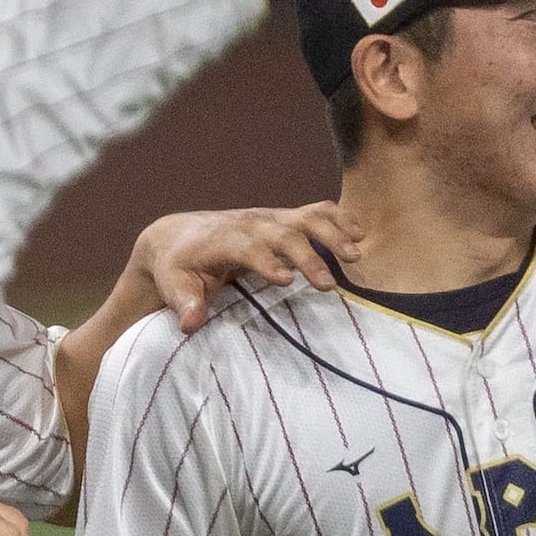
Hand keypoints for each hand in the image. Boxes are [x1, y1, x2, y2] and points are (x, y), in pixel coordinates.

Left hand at [133, 202, 361, 325]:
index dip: (266, 260)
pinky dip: (339, 218)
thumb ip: (184, 304)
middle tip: (328, 285)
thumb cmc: (179, 267)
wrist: (179, 234)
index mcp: (222, 240)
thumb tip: (189, 324)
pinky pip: (316, 211)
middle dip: (307, 256)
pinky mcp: (284, 218)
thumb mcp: (175, 286)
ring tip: (356, 255)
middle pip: (283, 233)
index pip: (247, 246)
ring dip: (332, 233)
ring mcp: (269, 218)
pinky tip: (360, 233)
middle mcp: (249, 224)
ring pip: (305, 217)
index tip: (286, 280)